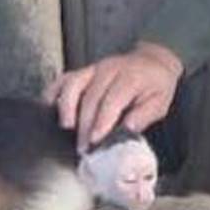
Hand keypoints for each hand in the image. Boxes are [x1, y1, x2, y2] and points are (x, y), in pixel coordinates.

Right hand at [43, 41, 182, 151]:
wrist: (152, 62)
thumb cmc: (155, 86)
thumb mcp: (159, 102)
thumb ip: (144, 116)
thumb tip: (128, 129)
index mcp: (131, 77)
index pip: (112, 100)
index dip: (102, 122)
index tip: (95, 140)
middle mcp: (109, 69)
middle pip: (90, 97)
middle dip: (84, 125)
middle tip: (83, 146)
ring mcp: (94, 68)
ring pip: (73, 84)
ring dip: (66, 107)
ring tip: (66, 127)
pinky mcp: (84, 71)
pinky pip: (64, 79)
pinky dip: (54, 92)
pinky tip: (50, 107)